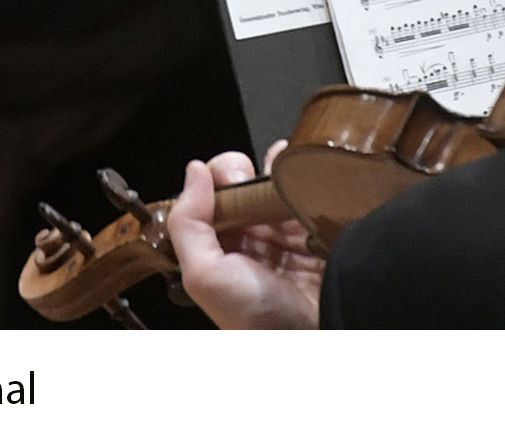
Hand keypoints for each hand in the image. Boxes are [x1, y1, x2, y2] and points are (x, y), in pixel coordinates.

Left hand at [167, 152, 325, 330]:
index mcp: (219, 245)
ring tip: (283, 168)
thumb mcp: (205, 275)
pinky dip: (304, 176)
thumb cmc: (256, 317)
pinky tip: (303, 166)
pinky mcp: (315, 232)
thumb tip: (195, 170)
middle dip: (245, 172)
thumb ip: (188, 223)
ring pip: (273, 184)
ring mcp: (283, 234)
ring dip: (276, 170)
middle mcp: (249, 237)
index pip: (209, 195)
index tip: (231, 181)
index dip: (217, 178)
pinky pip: (307, 195)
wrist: (313, 337)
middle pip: (240, 184)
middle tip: (258, 185)